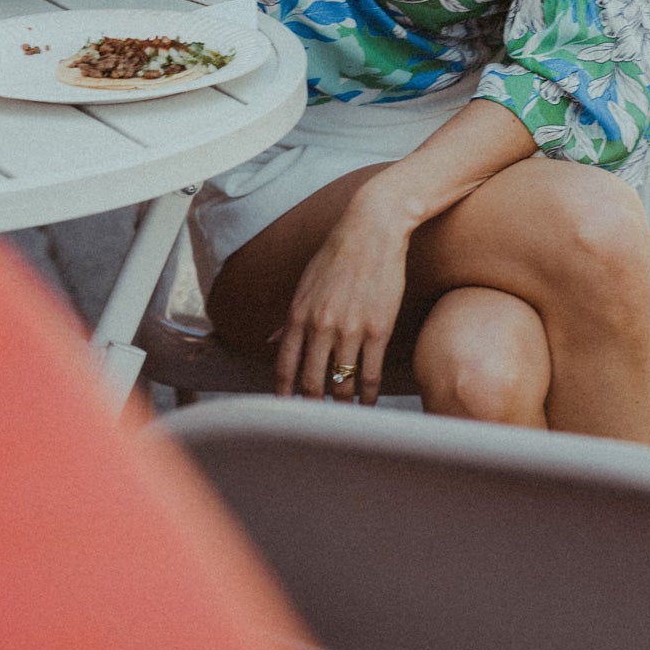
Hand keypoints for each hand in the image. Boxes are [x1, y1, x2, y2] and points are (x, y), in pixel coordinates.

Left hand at [274, 197, 410, 405]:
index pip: (284, 366)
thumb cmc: (337, 254)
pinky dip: (368, 395)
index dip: (283, 394)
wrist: (372, 230)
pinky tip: (367, 402)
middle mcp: (321, 326)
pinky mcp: (378, 331)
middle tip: (316, 419)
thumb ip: (289, 317)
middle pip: (311, 383)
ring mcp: (350, 330)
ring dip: (341, 403)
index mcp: (299, 314)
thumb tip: (271, 340)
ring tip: (344, 412)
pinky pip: (370, 375)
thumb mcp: (305, 283)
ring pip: (341, 384)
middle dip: (312, 406)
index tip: (285, 410)